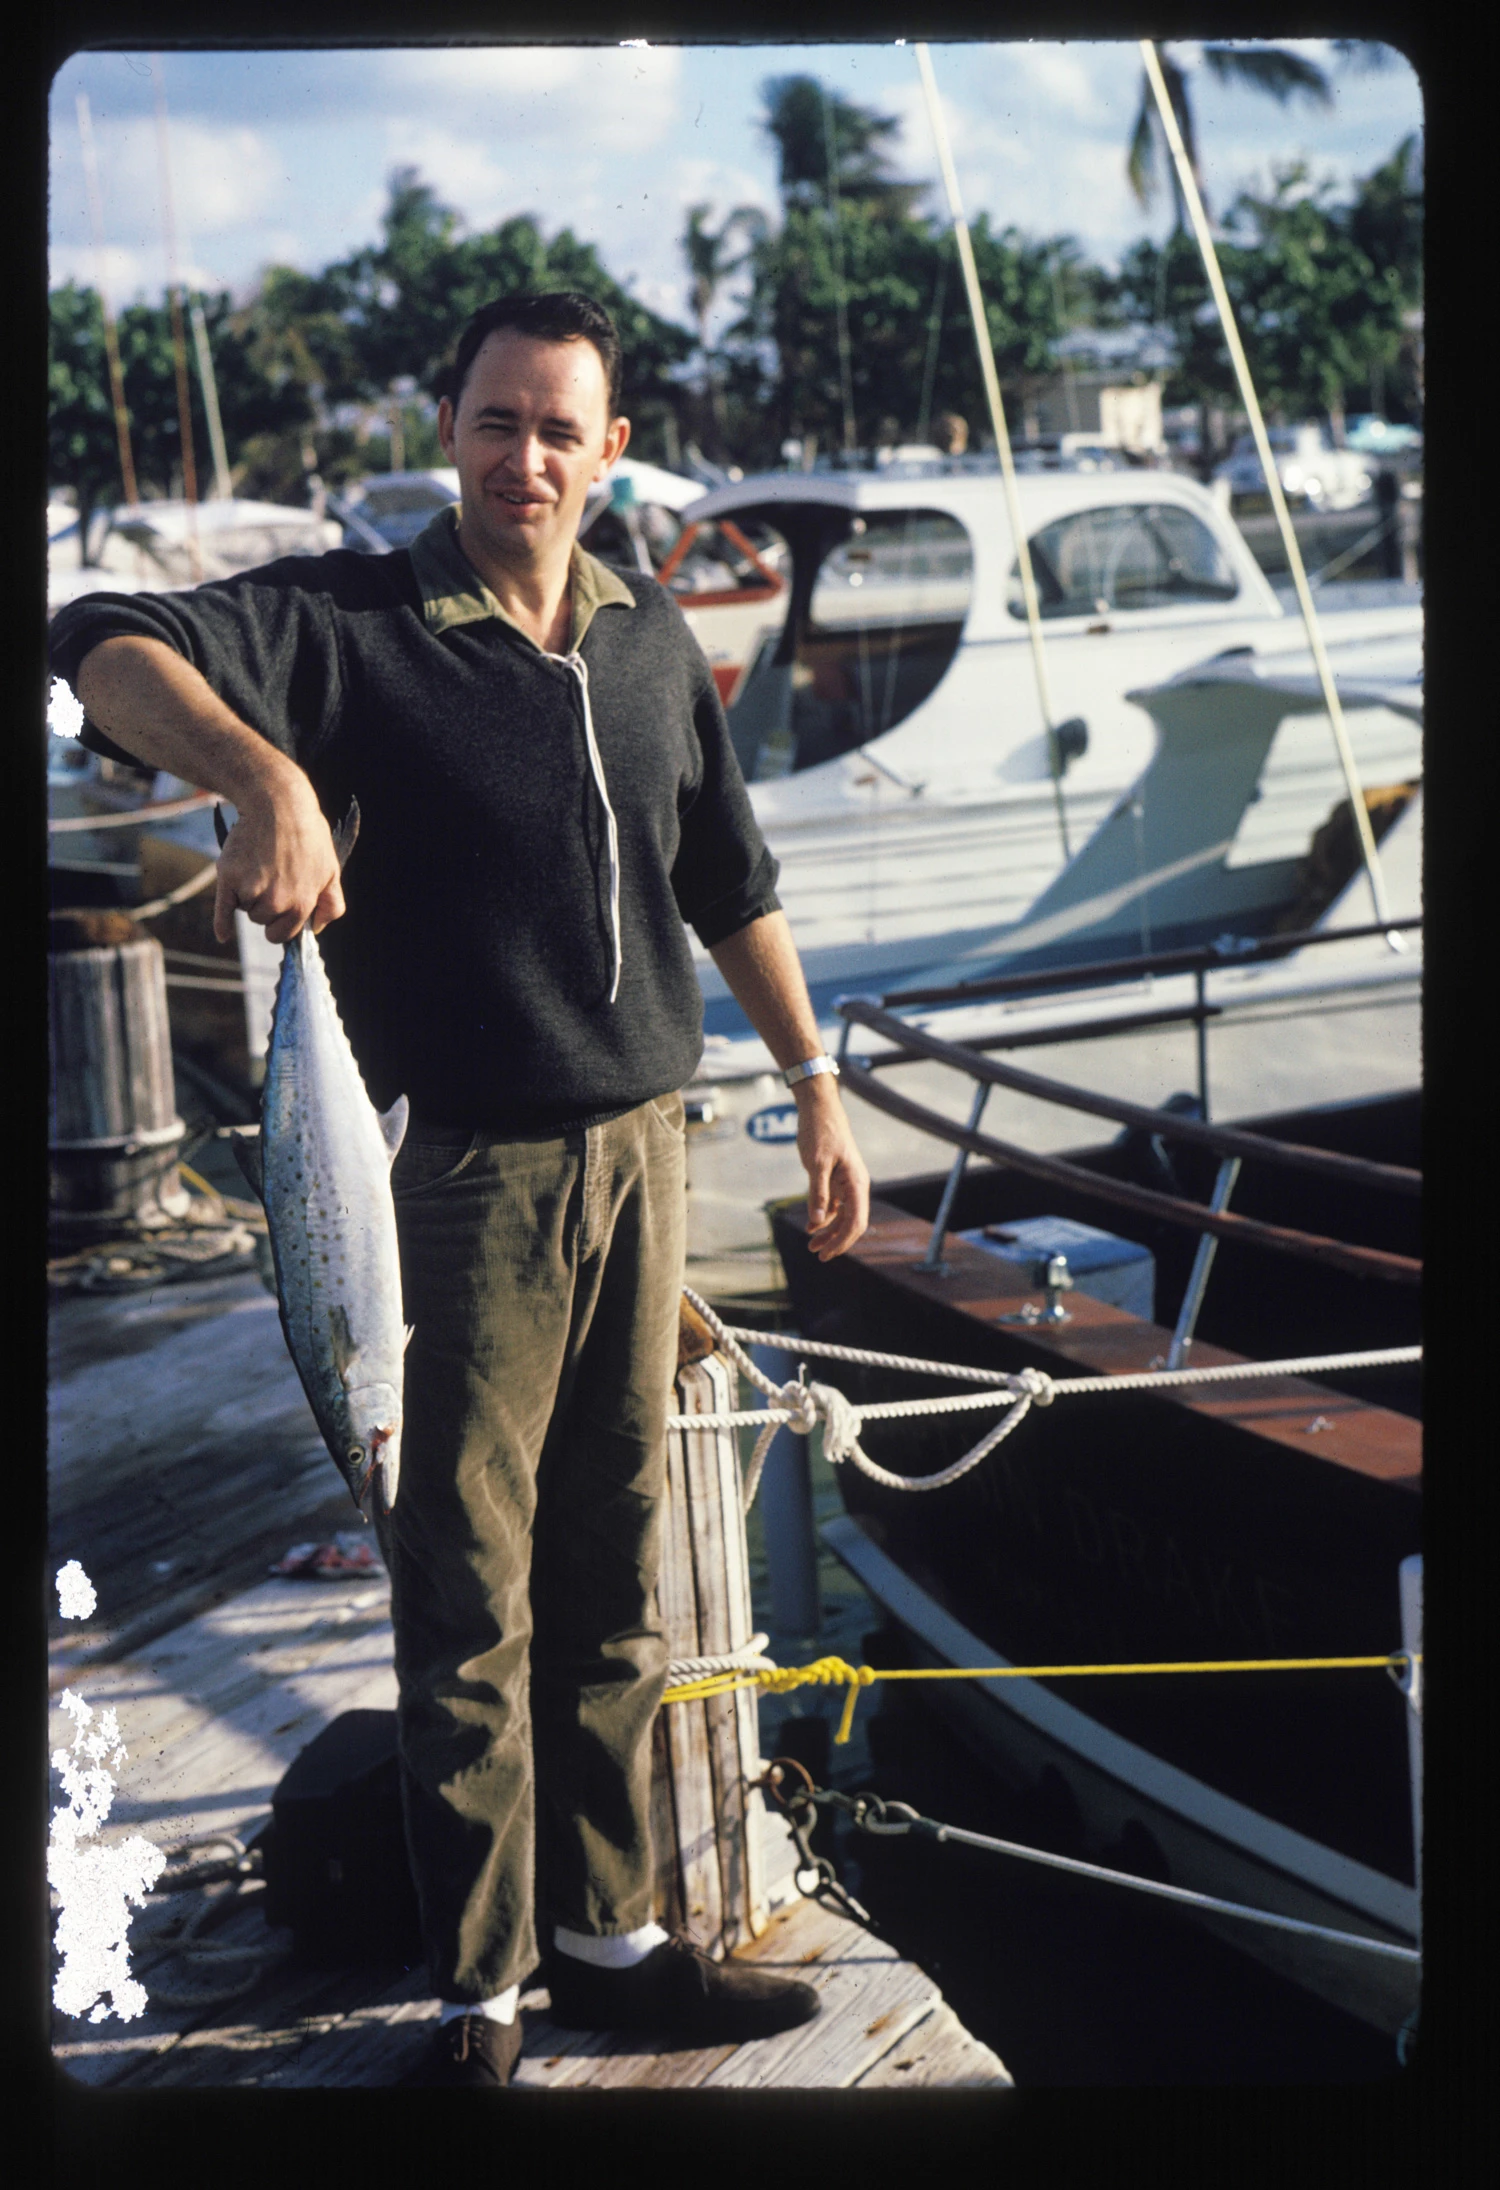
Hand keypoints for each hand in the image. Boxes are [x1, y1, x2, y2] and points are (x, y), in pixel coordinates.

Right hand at [213, 777, 344, 944]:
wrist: (276, 803)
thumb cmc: (307, 834)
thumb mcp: (331, 870)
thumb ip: (331, 904)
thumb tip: (317, 929)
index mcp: (302, 903)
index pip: (283, 934)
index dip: (281, 923)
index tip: (280, 910)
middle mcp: (276, 901)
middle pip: (261, 921)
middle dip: (264, 907)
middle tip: (271, 878)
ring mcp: (251, 889)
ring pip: (244, 909)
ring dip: (248, 894)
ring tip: (259, 865)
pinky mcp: (228, 876)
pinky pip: (224, 910)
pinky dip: (222, 923)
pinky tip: (223, 934)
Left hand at [796, 1078, 870, 1260]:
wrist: (819, 1108)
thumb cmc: (820, 1131)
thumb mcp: (816, 1163)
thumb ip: (818, 1193)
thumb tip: (817, 1221)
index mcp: (856, 1182)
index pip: (855, 1221)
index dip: (842, 1241)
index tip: (826, 1254)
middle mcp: (855, 1185)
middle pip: (851, 1222)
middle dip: (835, 1240)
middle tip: (817, 1254)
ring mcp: (846, 1182)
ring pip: (842, 1214)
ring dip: (828, 1230)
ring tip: (811, 1243)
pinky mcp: (836, 1178)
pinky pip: (834, 1204)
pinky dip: (823, 1216)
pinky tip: (811, 1225)